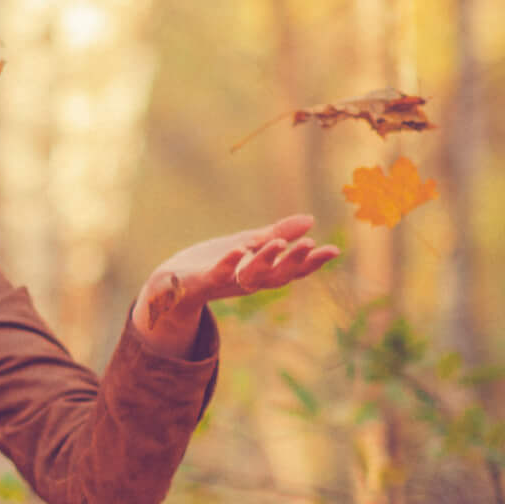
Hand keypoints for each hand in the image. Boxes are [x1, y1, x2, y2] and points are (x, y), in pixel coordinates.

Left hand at [133, 214, 338, 357]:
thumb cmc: (212, 263)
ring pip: (249, 276)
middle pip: (276, 276)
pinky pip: (216, 274)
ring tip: (278, 243)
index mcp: (260, 273)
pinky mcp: (200, 281)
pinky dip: (227, 264)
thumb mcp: (248, 245)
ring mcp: (224, 283)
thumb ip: (277, 234)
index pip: (291, 270)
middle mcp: (246, 282)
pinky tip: (239, 249)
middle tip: (311, 245)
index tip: (334, 250)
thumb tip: (310, 219)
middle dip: (293, 261)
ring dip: (265, 261)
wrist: (170, 284)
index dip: (312, 263)